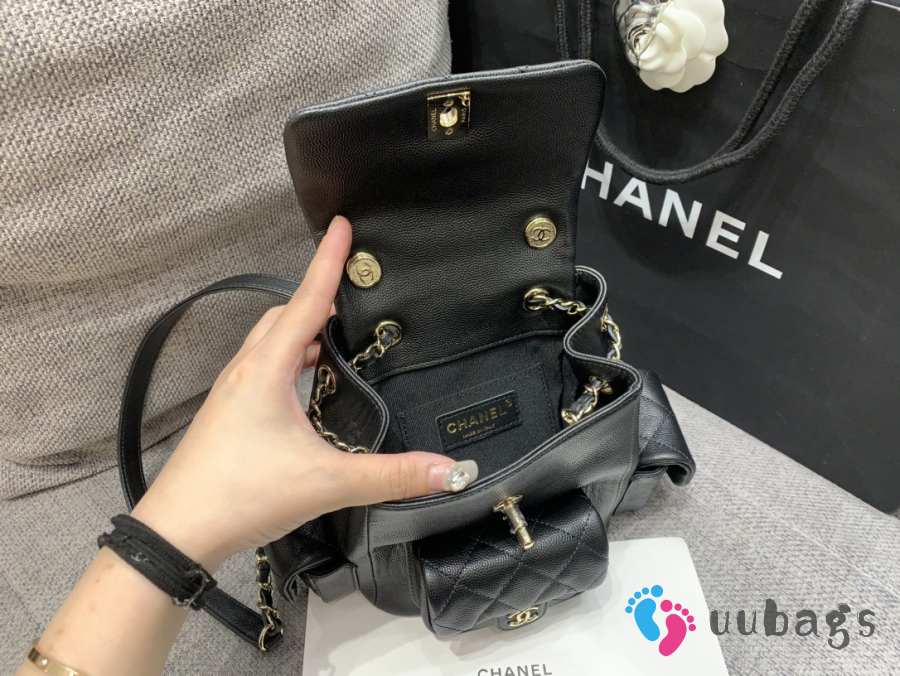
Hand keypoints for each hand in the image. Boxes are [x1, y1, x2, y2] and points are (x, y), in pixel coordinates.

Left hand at [131, 216, 477, 569]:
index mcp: (267, 370)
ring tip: (336, 334)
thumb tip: (448, 468)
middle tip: (349, 286)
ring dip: (301, 329)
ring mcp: (233, 393)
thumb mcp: (327, 482)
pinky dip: (289, 360)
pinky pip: (263, 369)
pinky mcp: (230, 415)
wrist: (177, 533)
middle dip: (315, 295)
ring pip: (270, 343)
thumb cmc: (241, 494)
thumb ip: (392, 475)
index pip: (305, 301)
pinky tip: (307, 385)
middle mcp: (247, 371)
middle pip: (283, 315)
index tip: (342, 225)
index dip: (327, 261)